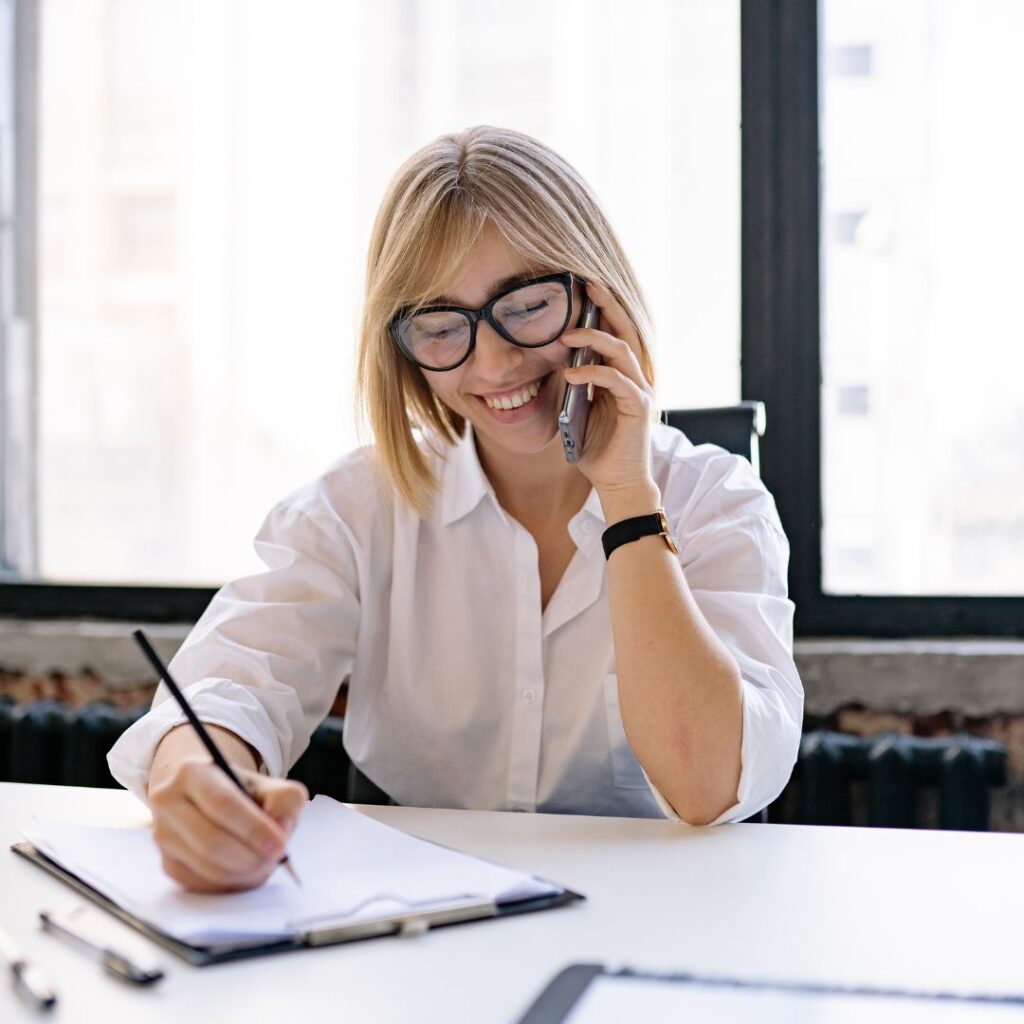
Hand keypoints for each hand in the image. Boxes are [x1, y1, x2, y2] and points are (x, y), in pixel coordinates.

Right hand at [149, 753, 307, 892]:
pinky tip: (245, 870)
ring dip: (242, 873)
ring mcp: (163, 834)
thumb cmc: (243, 792)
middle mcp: (168, 801)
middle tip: (275, 859)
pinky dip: (230, 883)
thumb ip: (284, 802)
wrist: (209, 798)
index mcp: (193, 772)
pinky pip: (200, 883)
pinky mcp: (166, 862)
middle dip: (249, 856)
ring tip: (264, 863)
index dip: (253, 829)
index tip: (279, 846)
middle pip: (210, 840)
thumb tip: (279, 831)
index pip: (222, 804)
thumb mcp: (271, 785)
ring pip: (205, 866)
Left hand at [561, 280, 656, 498]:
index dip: (602, 310)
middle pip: (625, 331)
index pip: (615, 333)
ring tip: (566, 336)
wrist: (616, 482)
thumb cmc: (597, 448)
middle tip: (586, 286)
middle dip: (606, 306)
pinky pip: (617, 381)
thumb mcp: (578, 410)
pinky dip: (594, 373)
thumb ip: (574, 386)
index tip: (582, 289)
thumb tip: (557, 361)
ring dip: (593, 339)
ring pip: (621, 351)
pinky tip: (571, 373)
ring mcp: (639, 390)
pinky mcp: (638, 407)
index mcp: (621, 375)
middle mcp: (634, 377)